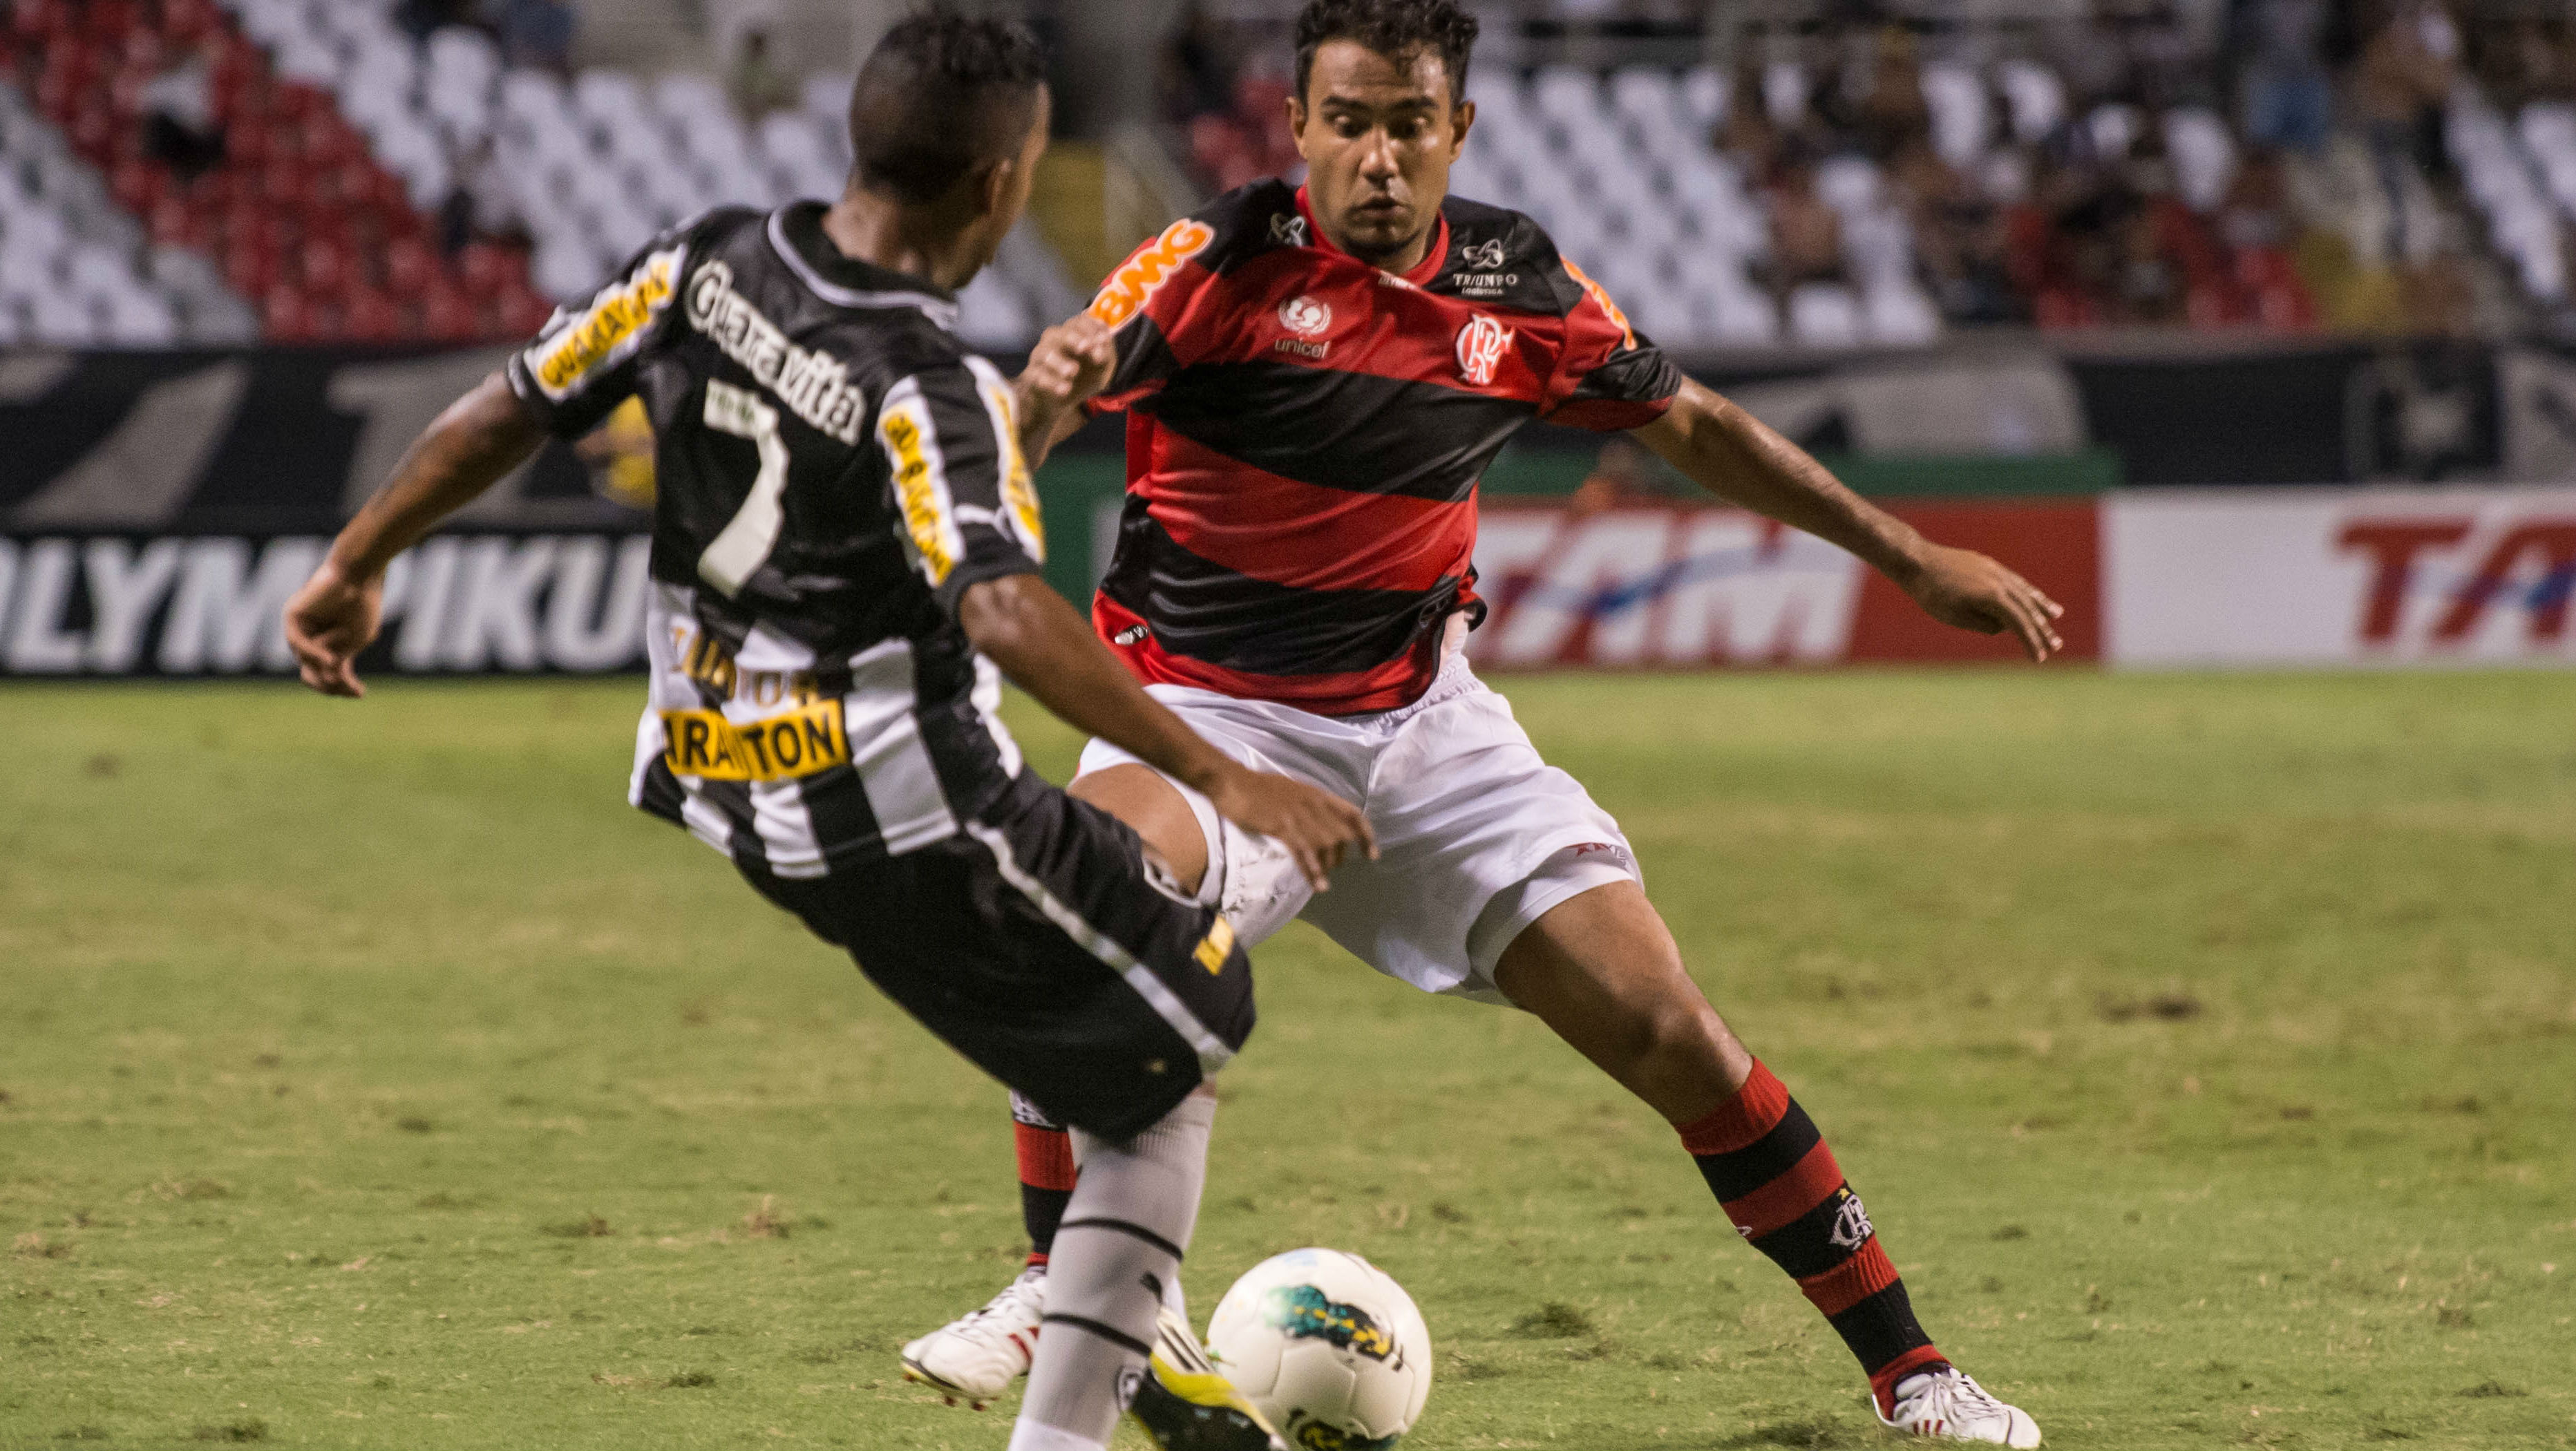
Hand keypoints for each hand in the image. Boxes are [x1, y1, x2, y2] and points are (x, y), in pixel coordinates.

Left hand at [283, 560, 384, 697]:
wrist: (360, 574)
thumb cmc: (363, 604)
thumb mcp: (356, 641)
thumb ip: (340, 660)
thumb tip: (328, 679)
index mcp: (327, 647)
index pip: (327, 677)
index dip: (341, 689)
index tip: (362, 693)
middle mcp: (310, 640)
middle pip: (311, 675)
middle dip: (330, 685)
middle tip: (351, 688)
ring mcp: (299, 629)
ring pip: (306, 660)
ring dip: (328, 661)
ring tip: (342, 658)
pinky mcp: (292, 617)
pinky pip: (300, 643)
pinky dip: (315, 653)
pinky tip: (331, 660)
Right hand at [1014, 314, 1116, 427]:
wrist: (1063, 403)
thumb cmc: (1083, 378)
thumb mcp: (1102, 368)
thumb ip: (1106, 353)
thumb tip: (1104, 340)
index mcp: (1072, 334)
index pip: (1077, 322)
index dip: (1090, 329)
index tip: (1103, 341)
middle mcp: (1052, 342)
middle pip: (1055, 332)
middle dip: (1072, 338)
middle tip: (1085, 347)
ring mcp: (1040, 358)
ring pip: (1044, 354)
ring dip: (1060, 362)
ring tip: (1073, 371)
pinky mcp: (1033, 377)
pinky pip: (1037, 376)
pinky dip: (1051, 383)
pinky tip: (1065, 389)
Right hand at [1201, 763, 1377, 892]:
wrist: (1231, 782)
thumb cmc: (1257, 787)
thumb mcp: (1291, 791)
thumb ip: (1308, 804)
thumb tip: (1319, 822)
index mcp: (1317, 793)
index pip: (1352, 814)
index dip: (1366, 835)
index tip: (1373, 854)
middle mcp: (1313, 803)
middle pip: (1341, 834)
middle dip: (1341, 855)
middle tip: (1332, 868)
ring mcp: (1298, 814)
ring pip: (1326, 845)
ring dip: (1327, 866)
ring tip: (1323, 880)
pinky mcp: (1282, 825)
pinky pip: (1304, 852)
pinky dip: (1313, 871)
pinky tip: (1317, 885)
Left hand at [1897, 544, 2065, 660]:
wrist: (1917, 560)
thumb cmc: (1932, 593)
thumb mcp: (1955, 617)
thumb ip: (1984, 624)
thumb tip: (2004, 626)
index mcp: (1992, 596)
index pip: (2019, 624)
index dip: (2031, 642)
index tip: (2040, 659)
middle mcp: (2000, 581)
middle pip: (2027, 609)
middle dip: (2042, 628)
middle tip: (2057, 645)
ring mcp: (1995, 570)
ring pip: (2024, 591)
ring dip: (2041, 605)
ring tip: (2057, 615)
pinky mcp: (1988, 565)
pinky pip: (2014, 580)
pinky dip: (2026, 590)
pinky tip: (2030, 596)